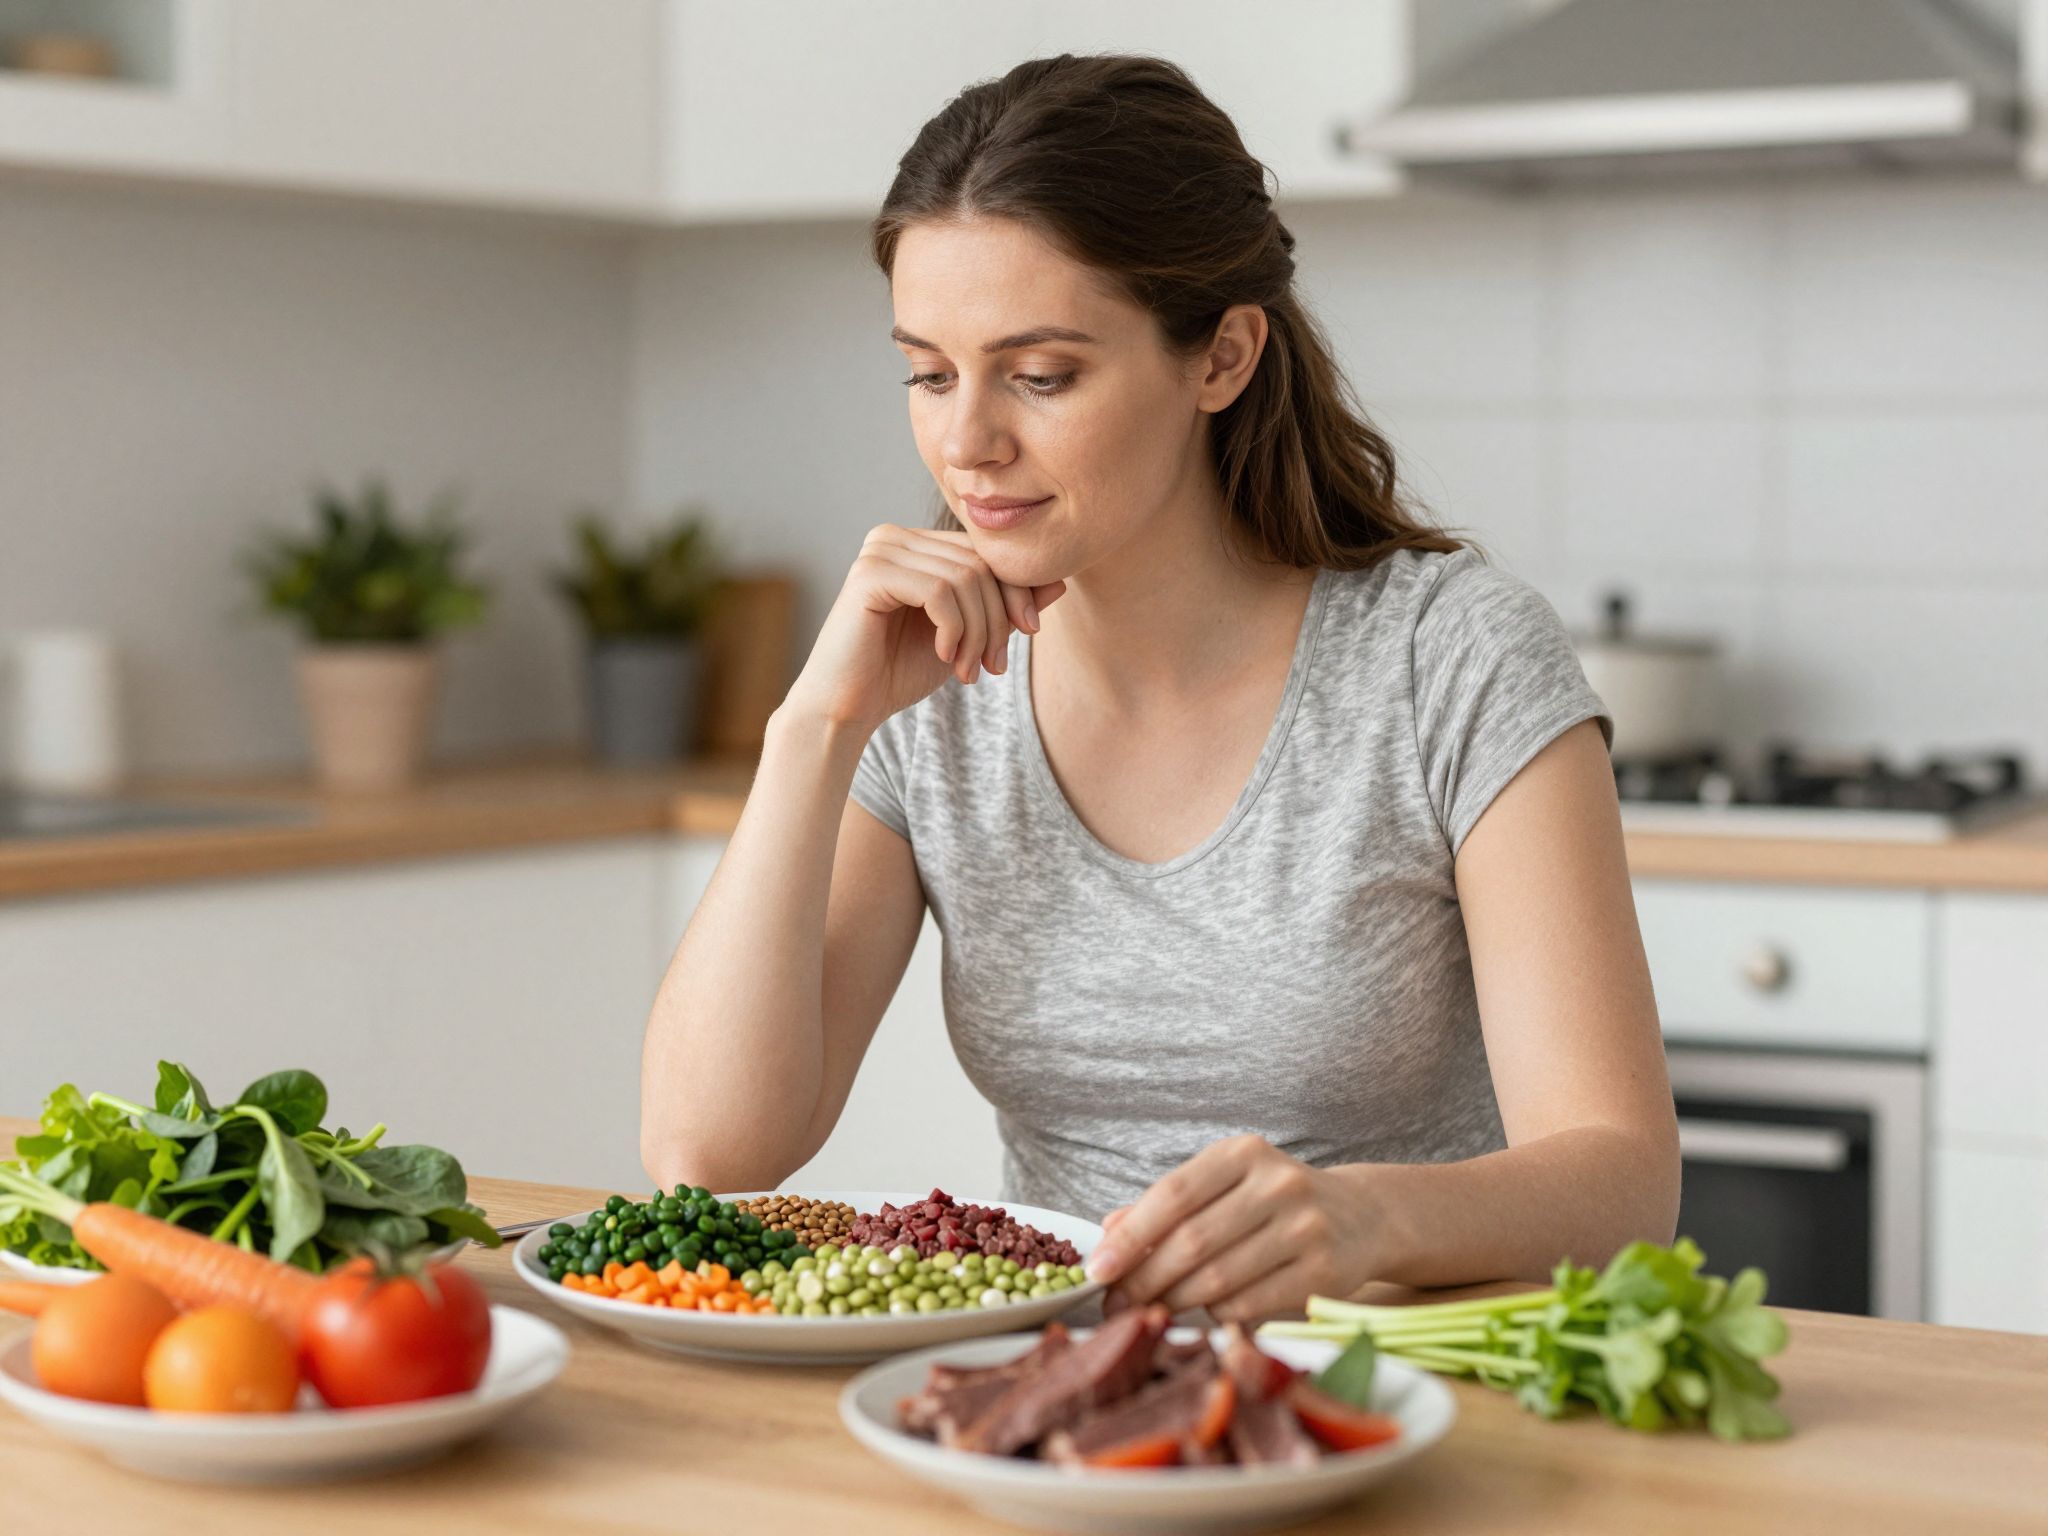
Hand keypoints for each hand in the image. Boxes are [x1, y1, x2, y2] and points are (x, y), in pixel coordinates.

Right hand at [782, 524, 1065, 733]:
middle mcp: (895, 537)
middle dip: (999, 618)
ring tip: (969, 669)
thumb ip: (1005, 607)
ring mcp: (880, 550)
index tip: (1026, 636)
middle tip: (992, 665)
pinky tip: (945, 657)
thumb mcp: (968, 636)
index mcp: (916, 544)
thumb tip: (1060, 581)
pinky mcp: (870, 574)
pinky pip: (939, 591)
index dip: (1017, 592)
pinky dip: (954, 629)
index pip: (987, 553)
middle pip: (980, 563)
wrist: (847, 708)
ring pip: (965, 578)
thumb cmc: (899, 672)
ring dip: (978, 632)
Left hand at [1087, 1135, 1383, 1324]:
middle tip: (1114, 1304)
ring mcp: (1305, 1229)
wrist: (1361, 1217)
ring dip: (1174, 1303)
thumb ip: (1166, 1205)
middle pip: (1192, 1242)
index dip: (1130, 1237)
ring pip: (1218, 1280)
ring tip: (1150, 1311)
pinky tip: (1203, 1312)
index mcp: (1243, 1154)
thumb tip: (1108, 1231)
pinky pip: (1248, 1305)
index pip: (1173, 1195)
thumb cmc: (1272, 1201)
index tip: (1097, 1269)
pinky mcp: (1323, 1273)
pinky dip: (1215, 1314)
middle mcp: (1278, 1184)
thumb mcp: (1223, 1185)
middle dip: (1144, 1279)